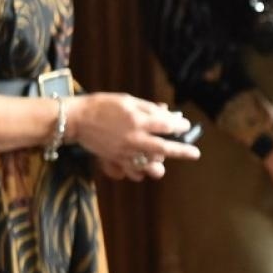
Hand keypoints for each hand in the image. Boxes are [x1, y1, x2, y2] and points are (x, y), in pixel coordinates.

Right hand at [71, 94, 198, 179]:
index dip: (180, 125)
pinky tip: (144, 165)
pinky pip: (134, 172)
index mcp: (137, 120)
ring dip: (160, 163)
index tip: (185, 125)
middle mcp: (134, 138)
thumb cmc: (103, 106)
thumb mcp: (128, 100)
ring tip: (161, 159)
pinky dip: (141, 171)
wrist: (77, 119)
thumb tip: (168, 113)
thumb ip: (149, 109)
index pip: (167, 125)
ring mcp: (125, 152)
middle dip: (183, 151)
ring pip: (150, 166)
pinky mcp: (116, 160)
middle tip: (195, 154)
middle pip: (165, 149)